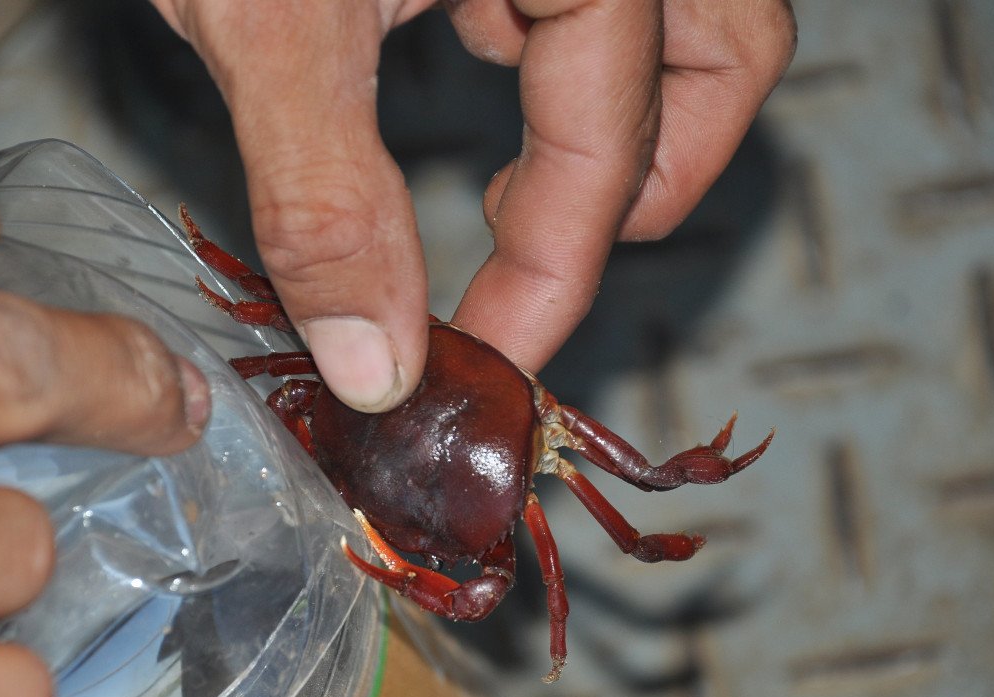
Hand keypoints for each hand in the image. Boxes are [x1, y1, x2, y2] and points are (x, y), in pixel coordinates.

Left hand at [149, 0, 794, 407]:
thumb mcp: (268, 19)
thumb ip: (328, 199)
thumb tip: (376, 365)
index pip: (611, 141)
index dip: (556, 275)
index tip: (491, 360)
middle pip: (725, 55)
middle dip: (643, 181)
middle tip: (536, 260)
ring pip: (684, 9)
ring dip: (627, 111)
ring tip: (517, 179)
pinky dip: (557, 37)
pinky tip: (473, 51)